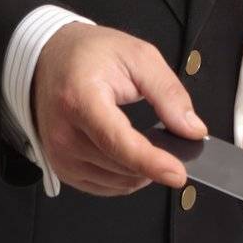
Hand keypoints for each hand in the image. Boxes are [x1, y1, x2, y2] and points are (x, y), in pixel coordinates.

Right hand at [31, 22, 205, 195]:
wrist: (50, 59)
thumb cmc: (88, 54)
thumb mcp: (138, 57)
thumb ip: (168, 93)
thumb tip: (193, 129)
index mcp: (80, 99)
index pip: (118, 142)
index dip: (151, 162)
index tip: (178, 173)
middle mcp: (64, 132)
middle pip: (122, 166)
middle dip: (156, 161)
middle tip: (169, 139)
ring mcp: (60, 154)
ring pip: (118, 182)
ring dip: (142, 170)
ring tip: (144, 140)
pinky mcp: (62, 168)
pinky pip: (106, 187)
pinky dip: (126, 176)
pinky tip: (129, 153)